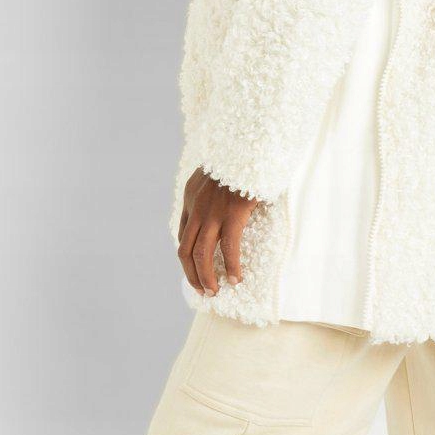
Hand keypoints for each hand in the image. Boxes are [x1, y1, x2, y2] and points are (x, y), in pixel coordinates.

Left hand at [177, 167, 257, 295]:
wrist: (251, 143)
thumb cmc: (241, 157)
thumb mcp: (218, 170)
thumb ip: (214, 188)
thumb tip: (224, 202)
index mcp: (191, 194)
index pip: (183, 233)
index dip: (188, 255)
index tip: (197, 268)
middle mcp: (197, 205)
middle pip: (186, 249)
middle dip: (192, 273)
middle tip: (203, 289)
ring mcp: (213, 211)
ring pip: (201, 254)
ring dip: (205, 277)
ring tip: (214, 291)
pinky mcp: (232, 214)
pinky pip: (228, 249)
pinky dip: (232, 267)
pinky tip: (236, 279)